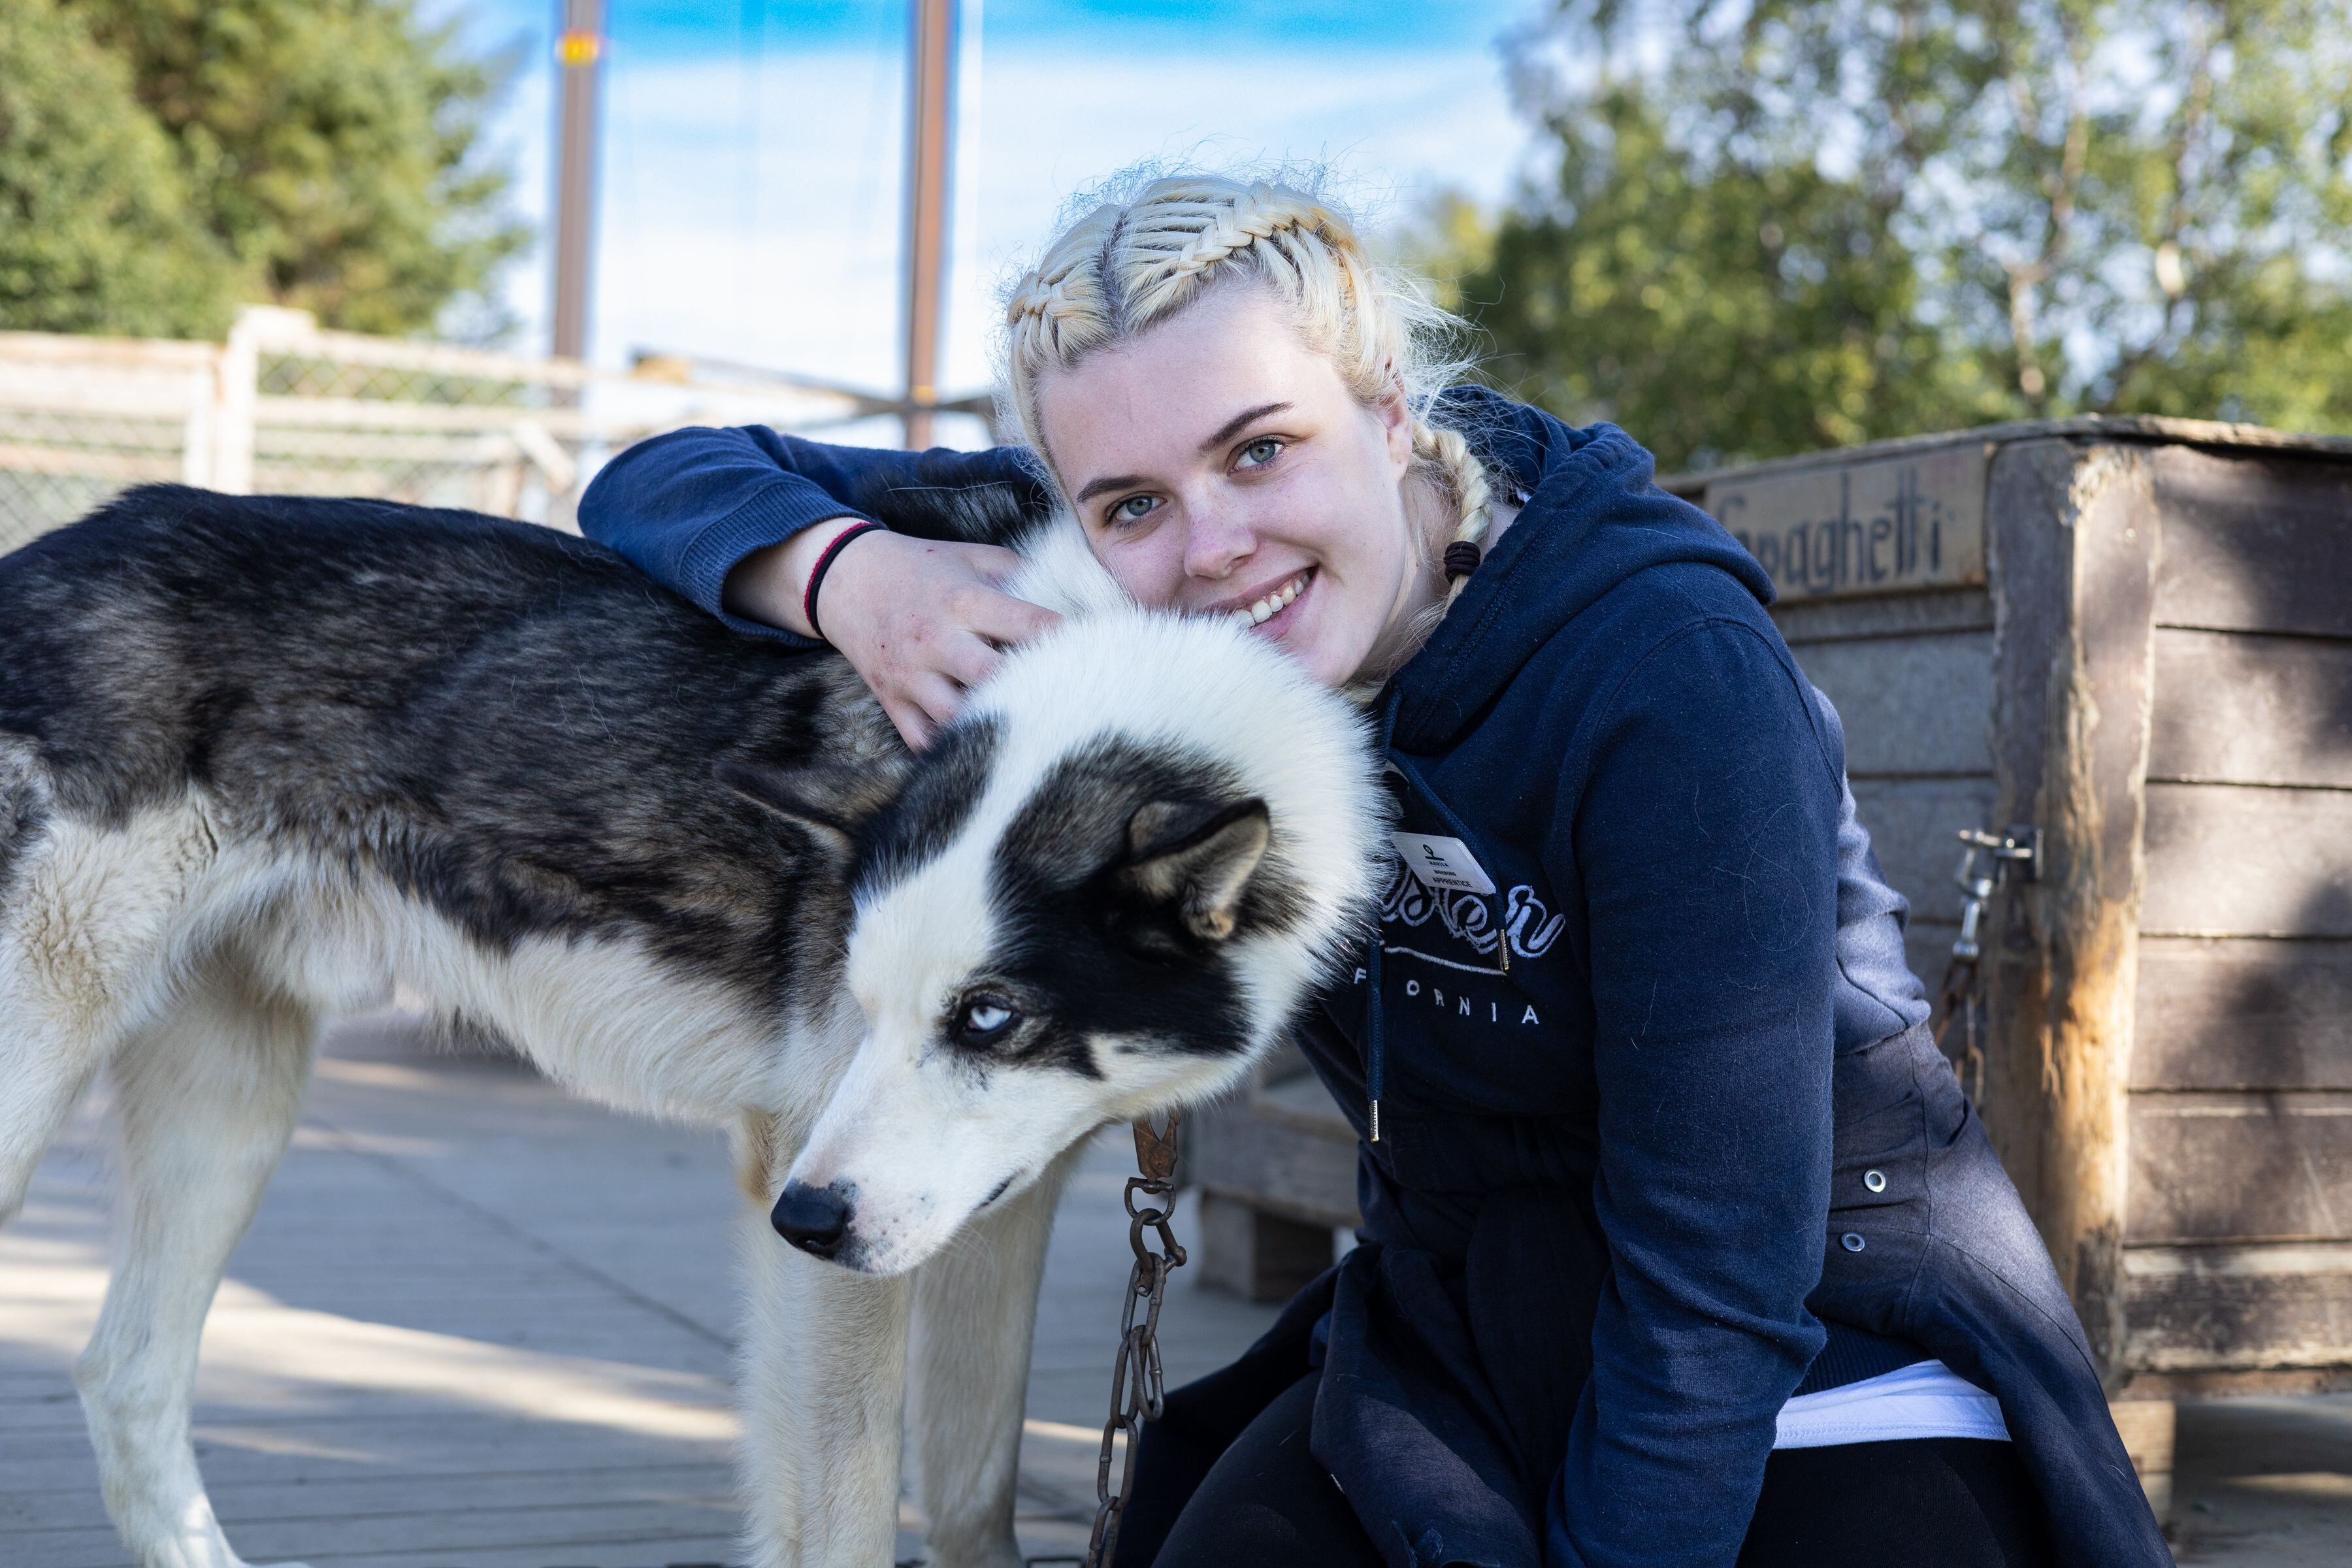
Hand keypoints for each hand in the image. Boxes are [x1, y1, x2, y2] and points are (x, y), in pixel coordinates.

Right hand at [724, 520, 1060, 748]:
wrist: (843, 579)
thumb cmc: (923, 567)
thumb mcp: (972, 557)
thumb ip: (1022, 574)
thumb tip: (1077, 597)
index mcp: (964, 600)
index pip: (1029, 624)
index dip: (1070, 640)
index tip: (1106, 653)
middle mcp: (936, 640)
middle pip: (994, 678)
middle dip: (1036, 690)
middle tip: (1076, 703)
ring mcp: (911, 676)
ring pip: (959, 718)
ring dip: (996, 727)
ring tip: (1035, 734)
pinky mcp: (892, 701)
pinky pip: (924, 742)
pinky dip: (953, 752)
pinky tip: (985, 753)